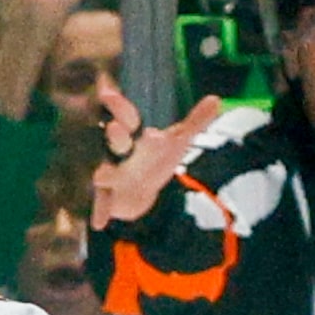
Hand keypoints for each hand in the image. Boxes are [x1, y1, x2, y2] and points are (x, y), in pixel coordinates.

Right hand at [91, 85, 224, 228]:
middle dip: (117, 135)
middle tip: (118, 128)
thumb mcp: (177, 142)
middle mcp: (116, 150)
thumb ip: (195, 121)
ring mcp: (108, 173)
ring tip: (103, 173)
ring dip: (105, 172)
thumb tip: (216, 98)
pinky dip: (100, 212)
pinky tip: (98, 223)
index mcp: (132, 132)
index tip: (107, 91)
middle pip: (115, 140)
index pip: (125, 115)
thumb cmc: (154, 159)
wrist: (138, 193)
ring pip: (104, 170)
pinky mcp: (106, 196)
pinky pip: (101, 204)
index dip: (117, 104)